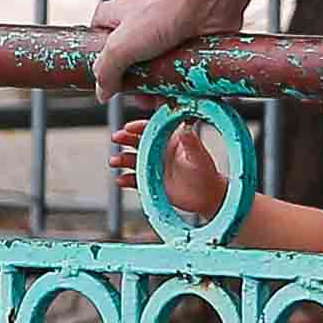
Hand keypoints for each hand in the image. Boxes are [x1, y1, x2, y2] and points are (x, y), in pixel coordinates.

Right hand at [88, 0, 228, 98]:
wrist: (211, 1)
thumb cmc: (166, 9)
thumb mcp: (120, 46)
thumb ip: (105, 71)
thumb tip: (102, 92)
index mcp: (115, 18)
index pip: (97, 45)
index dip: (102, 65)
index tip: (109, 83)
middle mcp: (139, 25)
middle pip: (130, 64)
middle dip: (136, 85)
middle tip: (141, 95)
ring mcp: (165, 35)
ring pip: (157, 71)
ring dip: (160, 89)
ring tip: (164, 98)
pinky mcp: (188, 44)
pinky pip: (180, 70)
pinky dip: (182, 84)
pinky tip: (183, 92)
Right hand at [107, 114, 227, 221]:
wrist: (207, 196)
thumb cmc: (206, 172)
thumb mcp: (199, 155)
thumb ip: (191, 141)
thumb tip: (186, 125)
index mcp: (170, 140)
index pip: (152, 129)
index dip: (139, 126)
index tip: (130, 127)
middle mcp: (159, 151)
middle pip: (137, 141)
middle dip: (125, 138)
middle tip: (116, 138)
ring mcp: (152, 167)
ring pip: (132, 160)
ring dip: (122, 159)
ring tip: (116, 161)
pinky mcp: (149, 182)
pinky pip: (134, 180)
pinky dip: (126, 179)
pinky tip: (121, 179)